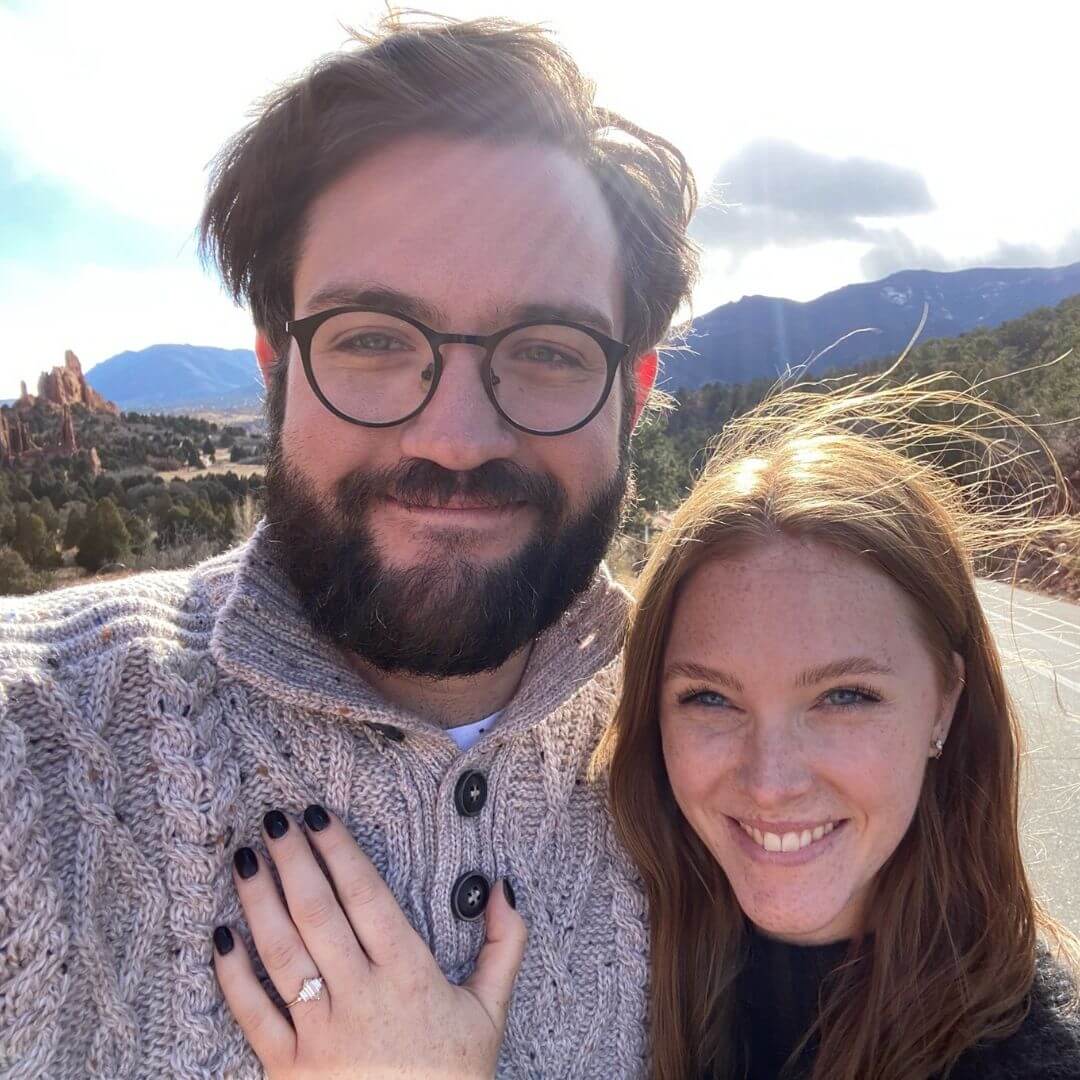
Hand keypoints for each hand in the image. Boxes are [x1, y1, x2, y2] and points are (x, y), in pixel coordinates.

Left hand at [212, 805, 525, 1079]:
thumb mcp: (491, 1012)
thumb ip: (503, 944)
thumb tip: (502, 885)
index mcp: (409, 978)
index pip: (366, 897)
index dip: (339, 851)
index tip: (317, 815)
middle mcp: (361, 999)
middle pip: (318, 913)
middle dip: (293, 860)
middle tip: (273, 818)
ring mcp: (320, 1036)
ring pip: (282, 953)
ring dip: (259, 901)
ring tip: (245, 858)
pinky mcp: (287, 1070)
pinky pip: (252, 1014)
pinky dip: (233, 974)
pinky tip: (221, 935)